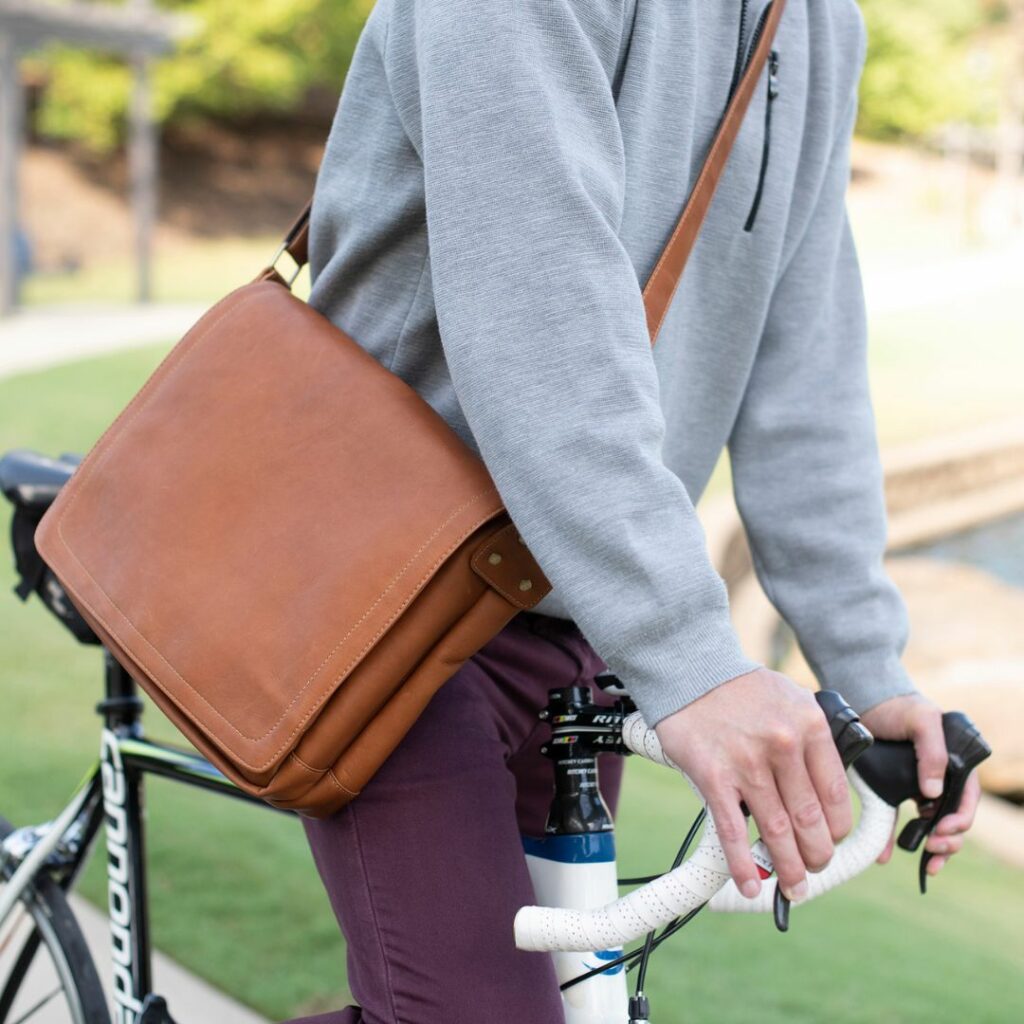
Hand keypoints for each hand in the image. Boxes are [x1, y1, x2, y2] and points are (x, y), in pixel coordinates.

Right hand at [655, 668, 851, 902]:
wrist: (691, 670)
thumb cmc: (742, 689)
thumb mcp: (793, 700)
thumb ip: (813, 740)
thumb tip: (825, 790)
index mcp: (810, 727)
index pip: (835, 796)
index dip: (836, 829)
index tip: (832, 841)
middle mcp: (783, 746)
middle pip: (809, 820)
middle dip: (816, 856)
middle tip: (814, 867)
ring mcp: (747, 763)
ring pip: (776, 832)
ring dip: (787, 868)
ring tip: (793, 886)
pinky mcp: (712, 776)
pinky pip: (732, 831)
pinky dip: (743, 865)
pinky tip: (750, 884)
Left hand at [860, 694, 980, 877]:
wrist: (866, 701)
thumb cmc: (900, 707)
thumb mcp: (922, 720)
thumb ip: (932, 751)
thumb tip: (935, 792)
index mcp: (955, 765)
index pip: (967, 799)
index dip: (960, 819)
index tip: (943, 830)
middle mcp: (940, 780)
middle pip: (952, 818)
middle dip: (949, 840)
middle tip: (933, 849)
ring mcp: (916, 788)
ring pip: (928, 826)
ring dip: (930, 848)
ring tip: (926, 863)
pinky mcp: (891, 791)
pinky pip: (894, 820)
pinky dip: (891, 840)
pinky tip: (884, 856)